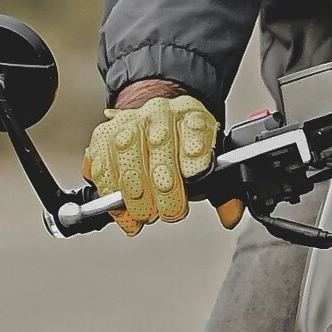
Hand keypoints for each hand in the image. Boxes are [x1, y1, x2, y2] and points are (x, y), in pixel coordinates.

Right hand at [83, 88, 217, 235]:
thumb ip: (224, 191)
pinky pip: (101, 164)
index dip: (194, 153)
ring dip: (134, 191)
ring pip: (126, 152)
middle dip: (164, 184)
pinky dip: (110, 193)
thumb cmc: (183, 147)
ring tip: (145, 214)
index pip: (195, 129)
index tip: (195, 174)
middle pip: (159, 143)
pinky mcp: (103, 137)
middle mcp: (159, 115)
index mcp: (191, 116)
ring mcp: (129, 123)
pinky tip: (122, 210)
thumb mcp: (210, 162)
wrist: (155, 121)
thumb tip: (230, 217)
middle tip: (170, 211)